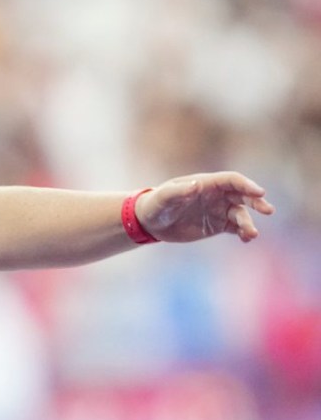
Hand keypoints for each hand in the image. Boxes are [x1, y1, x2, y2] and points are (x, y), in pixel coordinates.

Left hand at [137, 172, 275, 242]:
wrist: (150, 222)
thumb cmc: (155, 204)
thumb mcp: (164, 197)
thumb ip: (179, 191)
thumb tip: (196, 186)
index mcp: (206, 183)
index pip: (232, 180)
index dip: (247, 185)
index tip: (259, 192)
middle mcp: (216, 195)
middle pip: (242, 195)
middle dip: (256, 201)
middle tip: (268, 210)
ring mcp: (218, 210)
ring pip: (240, 214)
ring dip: (248, 223)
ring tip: (251, 234)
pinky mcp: (217, 225)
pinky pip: (235, 228)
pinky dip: (243, 233)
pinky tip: (246, 239)